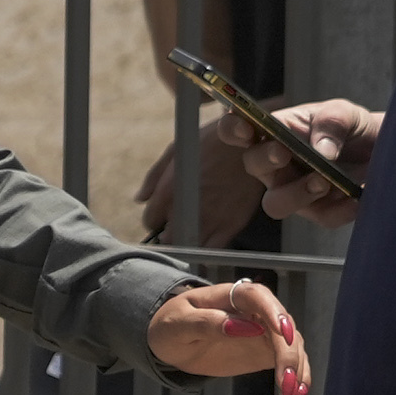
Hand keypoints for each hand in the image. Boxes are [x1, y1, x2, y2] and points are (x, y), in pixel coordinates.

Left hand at [135, 132, 260, 241]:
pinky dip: (209, 253)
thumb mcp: (177, 149)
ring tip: (195, 231)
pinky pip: (214, 251)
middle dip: (170, 234)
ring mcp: (210, 220)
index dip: (156, 219)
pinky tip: (210, 241)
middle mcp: (186, 210)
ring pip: (189, 248)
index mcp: (169, 191)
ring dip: (188, 243)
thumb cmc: (213, 142)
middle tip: (179, 225)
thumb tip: (140, 199)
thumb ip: (155, 177)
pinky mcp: (231, 226)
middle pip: (167, 239)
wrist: (254, 141)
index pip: (150, 221)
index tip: (164, 215)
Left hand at [145, 277, 310, 394]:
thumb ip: (207, 323)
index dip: (274, 312)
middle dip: (287, 352)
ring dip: (296, 369)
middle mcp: (254, 310)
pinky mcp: (265, 351)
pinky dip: (296, 377)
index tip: (284, 333)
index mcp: (230, 296)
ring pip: (292, 344)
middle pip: (281, 325)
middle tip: (284, 380)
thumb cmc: (172, 325)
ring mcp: (263, 330)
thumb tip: (244, 327)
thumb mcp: (179, 324)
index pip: (257, 297)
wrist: (171, 340)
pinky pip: (287, 361)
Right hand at [242, 99, 375, 223]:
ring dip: (296, 193)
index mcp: (274, 134)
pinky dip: (341, 209)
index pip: (239, 131)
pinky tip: (357, 197)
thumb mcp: (345, 113)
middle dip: (264, 159)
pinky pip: (323, 217)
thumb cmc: (354, 128)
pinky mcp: (321, 212)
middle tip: (283, 152)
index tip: (244, 127)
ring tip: (324, 180)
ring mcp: (295, 191)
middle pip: (253, 166)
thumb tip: (321, 150)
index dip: (233, 129)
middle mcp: (276, 166)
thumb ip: (331, 122)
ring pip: (276, 203)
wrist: (385, 149)